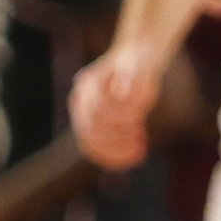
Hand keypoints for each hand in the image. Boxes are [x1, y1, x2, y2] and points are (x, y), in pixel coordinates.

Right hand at [71, 41, 160, 170]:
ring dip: (116, 150)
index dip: (119, 118)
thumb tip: (122, 95)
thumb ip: (131, 78)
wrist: (133, 62)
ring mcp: (82, 115)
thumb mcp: (140, 65)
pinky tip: (135, 156)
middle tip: (141, 135)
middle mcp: (80, 100)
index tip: (139, 118)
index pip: (97, 109)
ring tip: (139, 147)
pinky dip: (114, 157)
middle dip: (117, 138)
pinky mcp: (91, 127)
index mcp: (88, 83)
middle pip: (90, 129)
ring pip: (90, 144)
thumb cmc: (140, 64)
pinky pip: (95, 150)